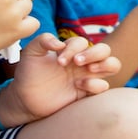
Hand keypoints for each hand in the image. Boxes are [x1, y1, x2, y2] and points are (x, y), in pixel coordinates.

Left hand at [3, 34, 120, 122]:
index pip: (82, 42)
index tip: (60, 61)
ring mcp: (86, 77)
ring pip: (113, 65)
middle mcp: (82, 62)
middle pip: (104, 50)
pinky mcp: (86, 93)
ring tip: (89, 70)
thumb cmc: (29, 73)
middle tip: (77, 62)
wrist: (25, 98)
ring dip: (105, 64)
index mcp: (70, 50)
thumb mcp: (31, 52)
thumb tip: (60, 44)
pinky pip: (104, 86)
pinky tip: (78, 85)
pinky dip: (96, 84)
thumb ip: (43, 40)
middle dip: (94, 53)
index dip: (74, 48)